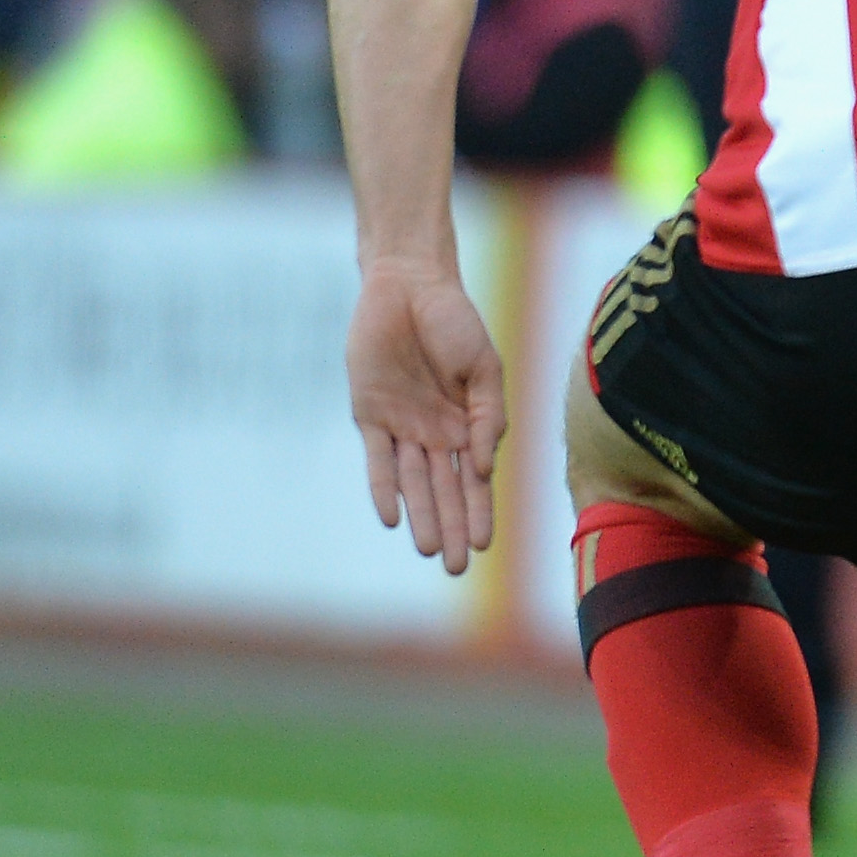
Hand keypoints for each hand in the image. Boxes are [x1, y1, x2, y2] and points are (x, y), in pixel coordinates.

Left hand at [348, 260, 507, 574]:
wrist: (411, 287)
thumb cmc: (455, 323)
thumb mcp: (485, 369)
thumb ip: (487, 416)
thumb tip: (483, 467)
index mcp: (466, 424)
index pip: (474, 480)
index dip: (478, 512)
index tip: (484, 545)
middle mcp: (434, 433)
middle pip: (443, 491)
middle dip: (450, 528)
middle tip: (457, 569)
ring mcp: (402, 426)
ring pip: (414, 482)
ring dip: (421, 517)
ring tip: (428, 552)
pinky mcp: (370, 413)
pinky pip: (378, 459)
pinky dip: (384, 487)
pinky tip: (390, 516)